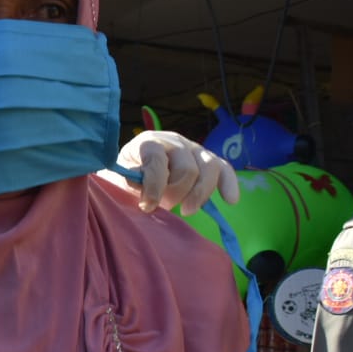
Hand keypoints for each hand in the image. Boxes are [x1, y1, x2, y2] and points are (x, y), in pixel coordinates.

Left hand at [113, 130, 238, 214]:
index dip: (154, 186)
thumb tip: (145, 190)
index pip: (157, 161)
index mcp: (148, 142)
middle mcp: (173, 141)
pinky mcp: (207, 159)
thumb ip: (131, 181)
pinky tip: (230, 201)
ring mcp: (193, 148)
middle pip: (187, 168)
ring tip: (187, 210)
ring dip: (200, 193)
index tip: (147, 206)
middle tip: (165, 206)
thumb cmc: (128, 175)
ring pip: (209, 167)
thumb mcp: (121, 177)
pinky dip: (229, 184)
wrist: (135, 168)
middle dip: (176, 192)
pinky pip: (224, 168)